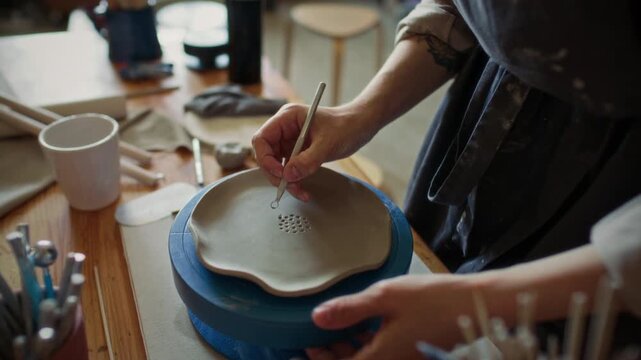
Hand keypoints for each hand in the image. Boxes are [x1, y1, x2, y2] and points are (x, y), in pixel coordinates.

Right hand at [252, 103, 377, 200]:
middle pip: (266, 155)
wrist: (360, 126)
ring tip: (301, 192)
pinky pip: (289, 170)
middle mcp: (284, 129)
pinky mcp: (298, 152)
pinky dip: (294, 181)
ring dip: (285, 181)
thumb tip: (289, 176)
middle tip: (289, 187)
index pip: (262, 139)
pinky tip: (303, 190)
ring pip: (276, 165)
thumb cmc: (346, 125)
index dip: (265, 158)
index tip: (280, 173)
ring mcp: (290, 141)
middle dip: (276, 174)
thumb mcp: (328, 143)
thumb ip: (308, 160)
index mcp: (287, 118)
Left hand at [305, 275, 476, 359]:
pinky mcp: (410, 352)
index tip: (304, 349)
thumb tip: (317, 317)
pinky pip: (381, 353)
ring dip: (348, 348)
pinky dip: (366, 343)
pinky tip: (364, 323)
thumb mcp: (385, 297)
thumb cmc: (432, 299)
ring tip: (336, 327)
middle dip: (332, 354)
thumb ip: (349, 310)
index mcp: (380, 358)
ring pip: (366, 359)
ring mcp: (402, 359)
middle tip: (316, 337)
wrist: (474, 304)